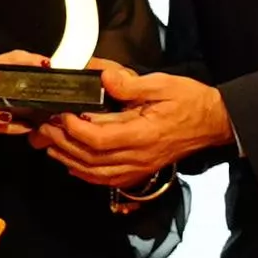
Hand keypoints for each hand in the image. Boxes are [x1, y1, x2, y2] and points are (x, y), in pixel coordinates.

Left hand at [42, 61, 227, 185]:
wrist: (212, 123)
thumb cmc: (189, 102)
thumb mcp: (162, 84)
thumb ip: (130, 84)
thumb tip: (104, 77)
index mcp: (143, 134)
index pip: (99, 138)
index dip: (75, 129)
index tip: (61, 113)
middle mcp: (138, 156)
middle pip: (90, 157)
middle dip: (63, 142)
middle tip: (44, 126)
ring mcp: (138, 168)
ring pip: (94, 172)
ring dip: (69, 159)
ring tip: (50, 142)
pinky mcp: (139, 171)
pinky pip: (106, 179)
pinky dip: (85, 173)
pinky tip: (71, 163)